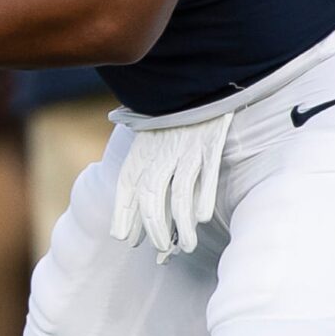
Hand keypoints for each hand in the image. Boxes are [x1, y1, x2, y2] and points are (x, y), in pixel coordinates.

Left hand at [108, 112, 231, 259]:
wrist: (193, 86)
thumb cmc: (167, 118)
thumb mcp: (144, 137)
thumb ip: (137, 167)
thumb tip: (128, 207)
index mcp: (141, 150)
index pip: (128, 188)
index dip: (125, 214)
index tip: (125, 239)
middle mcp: (160, 153)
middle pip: (152, 195)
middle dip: (153, 226)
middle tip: (158, 249)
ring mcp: (185, 151)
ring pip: (179, 192)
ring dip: (181, 223)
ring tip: (185, 246)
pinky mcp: (209, 147)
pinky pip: (206, 175)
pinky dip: (203, 197)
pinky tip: (201, 218)